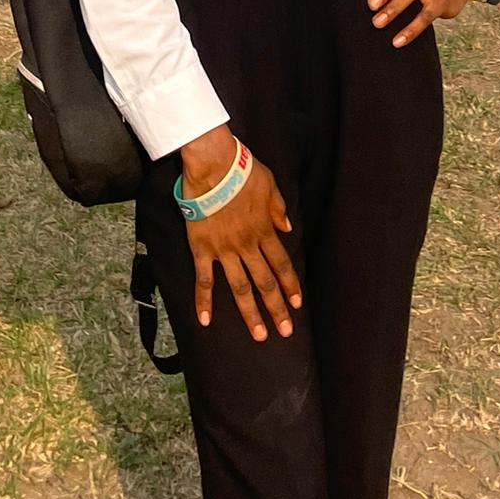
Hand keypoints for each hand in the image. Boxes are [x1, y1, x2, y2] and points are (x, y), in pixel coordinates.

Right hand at [177, 126, 300, 342]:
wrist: (213, 164)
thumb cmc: (242, 168)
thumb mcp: (270, 184)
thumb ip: (278, 208)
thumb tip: (287, 227)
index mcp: (264, 230)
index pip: (282, 264)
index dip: (290, 285)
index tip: (297, 304)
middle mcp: (247, 245)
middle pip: (265, 282)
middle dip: (276, 308)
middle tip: (284, 331)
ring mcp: (224, 249)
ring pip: (240, 287)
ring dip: (250, 313)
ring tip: (258, 334)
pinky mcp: (202, 248)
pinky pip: (204, 279)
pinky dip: (204, 301)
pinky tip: (206, 321)